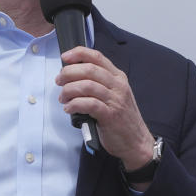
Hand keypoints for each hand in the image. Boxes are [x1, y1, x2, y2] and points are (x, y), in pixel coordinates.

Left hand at [56, 46, 154, 168]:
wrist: (136, 142)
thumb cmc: (121, 119)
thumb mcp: (114, 95)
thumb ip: (98, 83)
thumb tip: (72, 75)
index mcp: (118, 77)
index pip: (97, 57)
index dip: (78, 53)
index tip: (65, 57)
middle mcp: (118, 86)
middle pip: (89, 69)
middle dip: (69, 73)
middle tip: (59, 81)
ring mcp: (115, 100)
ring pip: (87, 85)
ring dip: (69, 90)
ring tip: (63, 98)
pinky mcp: (110, 115)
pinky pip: (89, 104)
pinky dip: (75, 104)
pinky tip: (69, 108)